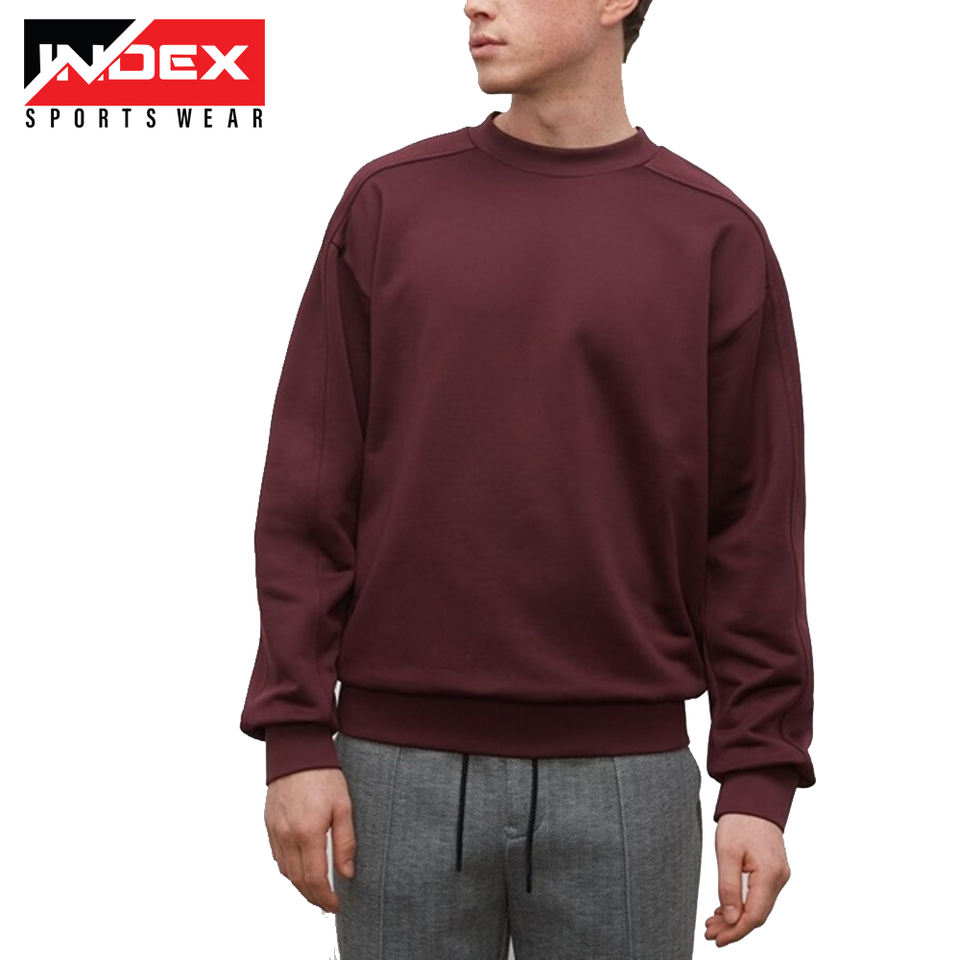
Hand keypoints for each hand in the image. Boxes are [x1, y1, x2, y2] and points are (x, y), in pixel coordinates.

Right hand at [264, 767, 356, 911]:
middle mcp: (287, 835)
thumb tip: (347, 873)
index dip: (325, 897)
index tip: (336, 905)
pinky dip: (289, 869)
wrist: (297, 750)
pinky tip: (301, 869)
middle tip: (327, 904)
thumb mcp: (344, 806)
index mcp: (308, 832)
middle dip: (313, 897)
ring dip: (300, 886)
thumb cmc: (324, 775)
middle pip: (298, 880)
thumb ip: (345, 842)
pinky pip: (277, 856)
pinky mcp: (269, 824)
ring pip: (285, 871)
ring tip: (316, 891)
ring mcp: (275, 830)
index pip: (314, 878)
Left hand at [705, 812, 790, 945]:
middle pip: (757, 914)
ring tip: (713, 923)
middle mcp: (779, 878)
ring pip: (757, 906)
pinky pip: (758, 895)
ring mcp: (777, 875)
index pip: (755, 916)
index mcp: (770, 874)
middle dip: (733, 927)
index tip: (717, 939)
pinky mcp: (772, 871)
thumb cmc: (740, 820)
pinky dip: (742, 904)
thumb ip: (728, 887)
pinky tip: (726, 909)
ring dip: (736, 917)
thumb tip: (732, 919)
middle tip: (710, 933)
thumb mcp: (727, 852)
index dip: (736, 931)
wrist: (754, 797)